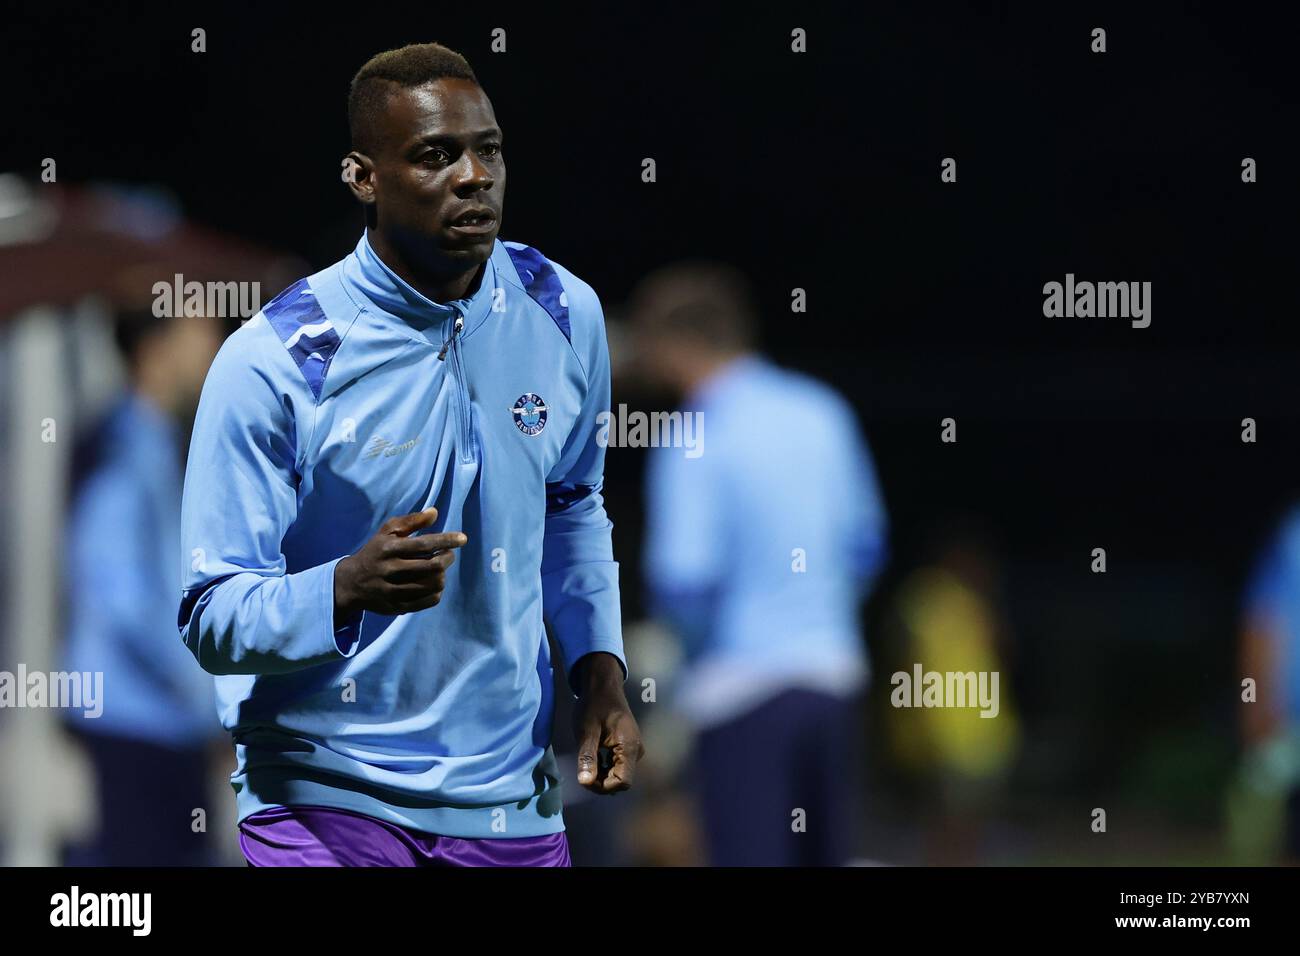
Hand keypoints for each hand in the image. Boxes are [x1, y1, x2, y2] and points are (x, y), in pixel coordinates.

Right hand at [334, 507, 466, 615]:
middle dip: (447, 558)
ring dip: (442, 575)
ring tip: (439, 569)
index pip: (424, 543)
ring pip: (433, 584)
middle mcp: (390, 569)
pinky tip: (433, 583)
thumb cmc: (375, 552)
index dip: (446, 540)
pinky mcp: (396, 606)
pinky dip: (437, 591)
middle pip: (432, 566)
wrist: (350, 583)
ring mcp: (393, 590)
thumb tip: (434, 512)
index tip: (463, 538)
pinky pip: (429, 601)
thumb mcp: (386, 532)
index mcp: (389, 548)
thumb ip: (411, 521)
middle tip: (448, 555)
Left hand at [571, 652, 643, 793]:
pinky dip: (606, 767)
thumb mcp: (586, 731)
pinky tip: (595, 757)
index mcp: (629, 747)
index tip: (584, 777)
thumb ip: (587, 757)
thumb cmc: (594, 706)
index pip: (622, 782)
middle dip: (601, 781)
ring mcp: (634, 749)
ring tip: (587, 761)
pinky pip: (619, 765)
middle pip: (621, 780)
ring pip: (620, 774)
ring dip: (602, 775)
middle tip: (583, 769)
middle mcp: (636, 751)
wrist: (603, 686)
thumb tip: (585, 782)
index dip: (603, 786)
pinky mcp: (629, 746)